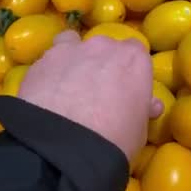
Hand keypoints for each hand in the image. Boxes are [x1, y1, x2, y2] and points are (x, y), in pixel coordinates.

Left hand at [18, 30, 162, 160]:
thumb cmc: (115, 139)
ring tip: (67, 86)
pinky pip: (48, 61)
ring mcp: (69, 50)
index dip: (129, 70)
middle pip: (104, 47)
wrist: (66, 146)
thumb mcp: (139, 130)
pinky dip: (49, 73)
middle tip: (96, 92)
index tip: (126, 88)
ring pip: (72, 44)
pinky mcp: (41, 62)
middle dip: (102, 63)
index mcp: (133, 59)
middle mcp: (103, 46)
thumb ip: (142, 109)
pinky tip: (45, 94)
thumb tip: (150, 104)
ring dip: (73, 59)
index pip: (136, 52)